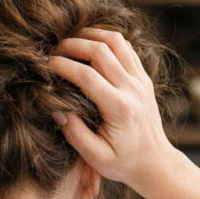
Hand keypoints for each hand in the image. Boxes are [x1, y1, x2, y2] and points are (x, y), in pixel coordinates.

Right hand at [49, 28, 178, 193]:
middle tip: (53, 50)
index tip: (45, 65)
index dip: (63, 65)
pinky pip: (126, 47)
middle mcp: (133, 89)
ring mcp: (140, 80)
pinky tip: (91, 44)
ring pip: (116, 42)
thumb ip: (74, 133)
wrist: (154, 162)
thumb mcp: (95, 157)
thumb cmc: (122, 163)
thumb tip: (57, 109)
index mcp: (119, 108)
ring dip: (91, 36)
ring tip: (71, 41)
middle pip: (101, 50)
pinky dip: (107, 40)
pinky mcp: (143, 78)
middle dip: (73, 45)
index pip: (87, 75)